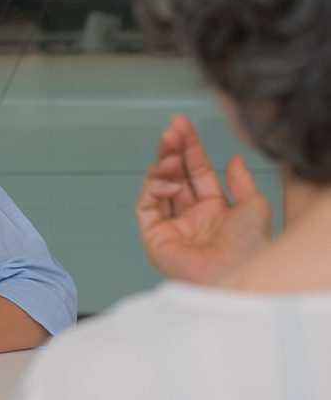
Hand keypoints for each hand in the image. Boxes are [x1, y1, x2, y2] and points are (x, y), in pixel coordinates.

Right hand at [136, 113, 271, 282]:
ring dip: (162, 165)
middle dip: (172, 150)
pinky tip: (169, 181)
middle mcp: (191, 216)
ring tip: (171, 154)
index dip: (190, 146)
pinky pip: (146, 206)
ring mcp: (171, 225)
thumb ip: (241, 181)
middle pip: (176, 174)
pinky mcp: (154, 236)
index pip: (197, 171)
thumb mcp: (254, 208)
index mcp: (214, 210)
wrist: (235, 276)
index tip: (181, 123)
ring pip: (158, 186)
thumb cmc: (249, 250)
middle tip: (171, 131)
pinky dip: (153, 188)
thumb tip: (234, 159)